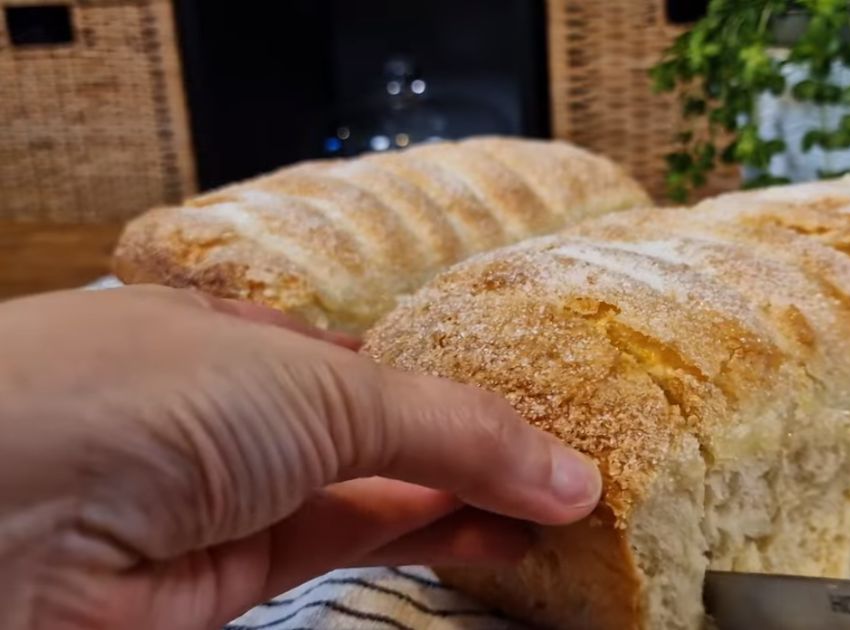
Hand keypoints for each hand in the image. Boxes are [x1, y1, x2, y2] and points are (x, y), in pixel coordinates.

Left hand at [0, 286, 601, 629]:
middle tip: (571, 463)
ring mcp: (242, 496)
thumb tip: (568, 475)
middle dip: (476, 446)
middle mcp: (242, 412)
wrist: (16, 517)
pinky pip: (357, 548)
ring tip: (565, 507)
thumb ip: (456, 432)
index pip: (374, 357)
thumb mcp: (330, 388)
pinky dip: (434, 540)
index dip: (456, 378)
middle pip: (384, 430)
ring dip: (472, 501)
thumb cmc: (152, 396)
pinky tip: (502, 537)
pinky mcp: (241, 579)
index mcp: (245, 333)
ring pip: (381, 495)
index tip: (540, 401)